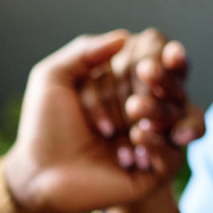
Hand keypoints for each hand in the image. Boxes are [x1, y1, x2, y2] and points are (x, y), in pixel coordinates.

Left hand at [4, 32, 199, 212]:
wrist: (38, 173)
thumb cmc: (44, 127)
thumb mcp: (54, 78)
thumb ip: (85, 51)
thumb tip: (125, 37)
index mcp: (124, 91)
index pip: (154, 69)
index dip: (162, 61)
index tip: (157, 58)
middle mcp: (141, 117)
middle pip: (170, 93)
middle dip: (160, 82)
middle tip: (143, 75)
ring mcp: (148, 146)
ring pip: (174, 123)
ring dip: (157, 110)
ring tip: (133, 109)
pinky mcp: (150, 175)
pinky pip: (171, 157)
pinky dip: (157, 143)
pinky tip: (137, 136)